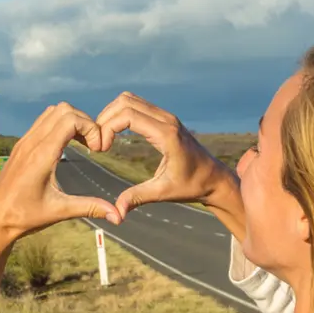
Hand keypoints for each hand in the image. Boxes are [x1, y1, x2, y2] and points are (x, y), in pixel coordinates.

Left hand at [0, 102, 120, 245]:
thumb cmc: (23, 217)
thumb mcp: (59, 211)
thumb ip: (90, 208)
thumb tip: (117, 216)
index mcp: (41, 155)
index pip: (70, 119)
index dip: (91, 128)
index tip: (98, 150)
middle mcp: (31, 143)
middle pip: (64, 109)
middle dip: (85, 122)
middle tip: (93, 145)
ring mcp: (24, 142)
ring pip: (52, 112)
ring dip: (72, 121)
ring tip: (83, 144)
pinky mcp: (21, 146)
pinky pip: (43, 122)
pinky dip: (59, 125)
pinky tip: (66, 147)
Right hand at [94, 92, 231, 220]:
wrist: (214, 179)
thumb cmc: (192, 186)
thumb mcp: (163, 193)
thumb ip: (137, 197)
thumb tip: (116, 213)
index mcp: (167, 134)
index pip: (128, 115)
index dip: (107, 127)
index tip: (101, 149)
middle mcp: (167, 119)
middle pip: (125, 101)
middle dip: (106, 118)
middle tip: (99, 142)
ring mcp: (167, 116)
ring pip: (130, 99)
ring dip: (112, 114)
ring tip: (104, 137)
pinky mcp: (165, 119)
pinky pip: (137, 105)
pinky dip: (121, 114)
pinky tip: (115, 134)